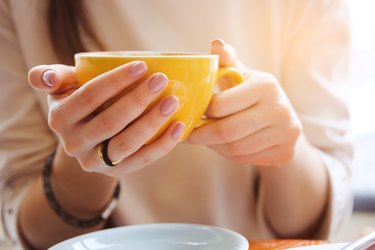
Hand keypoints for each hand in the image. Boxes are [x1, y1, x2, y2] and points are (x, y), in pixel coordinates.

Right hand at [28, 62, 184, 175]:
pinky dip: (162, 145)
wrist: (86, 137)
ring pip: (126, 143)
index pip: (89, 96)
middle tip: (161, 80)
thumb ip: (51, 77)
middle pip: (110, 121)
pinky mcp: (116, 172)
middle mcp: (74, 143)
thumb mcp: (63, 87)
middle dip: (138, 100)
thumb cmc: (80, 102)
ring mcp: (95, 161)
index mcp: (60, 118)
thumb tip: (45, 78)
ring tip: (173, 101)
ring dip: (152, 122)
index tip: (142, 66)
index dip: (115, 81)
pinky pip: (141, 160)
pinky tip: (178, 127)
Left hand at [186, 39, 301, 166]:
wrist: (284, 118)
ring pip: (235, 149)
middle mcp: (280, 109)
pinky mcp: (286, 152)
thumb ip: (227, 61)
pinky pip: (246, 159)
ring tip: (205, 140)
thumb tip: (216, 43)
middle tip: (188, 135)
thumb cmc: (254, 93)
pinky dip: (228, 155)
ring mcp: (286, 133)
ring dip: (213, 147)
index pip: (220, 105)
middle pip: (227, 131)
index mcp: (266, 85)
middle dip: (202, 136)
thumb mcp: (242, 74)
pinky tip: (223, 147)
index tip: (189, 115)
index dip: (200, 113)